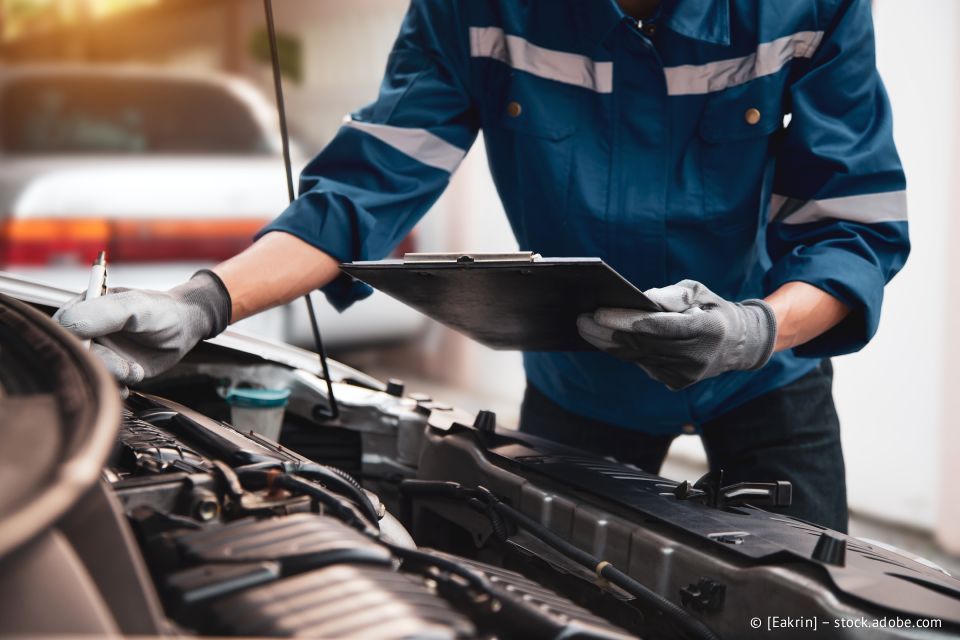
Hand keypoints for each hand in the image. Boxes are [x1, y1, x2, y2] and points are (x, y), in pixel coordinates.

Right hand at [54, 271, 230, 383]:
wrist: (184, 328)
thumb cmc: (160, 310)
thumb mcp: (134, 306)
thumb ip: (102, 313)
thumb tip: (67, 326)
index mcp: (83, 309)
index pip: (61, 329)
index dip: (74, 344)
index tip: (93, 350)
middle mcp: (87, 332)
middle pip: (76, 355)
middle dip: (100, 364)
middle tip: (125, 367)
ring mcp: (100, 352)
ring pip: (90, 372)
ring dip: (112, 377)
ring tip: (135, 370)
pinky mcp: (113, 369)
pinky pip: (105, 384)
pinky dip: (118, 388)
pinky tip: (134, 379)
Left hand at [577, 279, 776, 390]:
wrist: (738, 344)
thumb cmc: (712, 309)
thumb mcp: (698, 292)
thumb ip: (672, 295)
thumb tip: (642, 299)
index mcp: (705, 331)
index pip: (656, 327)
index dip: (625, 321)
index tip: (598, 312)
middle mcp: (695, 358)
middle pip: (641, 345)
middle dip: (607, 332)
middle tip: (581, 319)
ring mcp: (685, 375)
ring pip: (637, 357)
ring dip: (607, 343)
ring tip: (585, 328)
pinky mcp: (676, 382)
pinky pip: (643, 364)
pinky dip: (623, 352)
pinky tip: (604, 340)